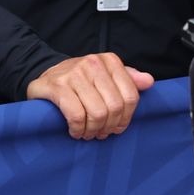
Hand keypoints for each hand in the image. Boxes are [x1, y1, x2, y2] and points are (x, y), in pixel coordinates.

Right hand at [27, 54, 153, 140]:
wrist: (45, 76)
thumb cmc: (80, 81)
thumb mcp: (105, 77)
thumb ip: (128, 80)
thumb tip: (148, 81)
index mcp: (109, 61)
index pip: (131, 96)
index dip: (126, 118)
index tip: (116, 127)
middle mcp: (92, 63)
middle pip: (115, 107)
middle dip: (109, 126)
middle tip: (101, 133)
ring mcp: (74, 73)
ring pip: (97, 113)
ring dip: (93, 130)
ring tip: (88, 133)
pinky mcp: (57, 86)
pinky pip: (76, 115)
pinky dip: (78, 129)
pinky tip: (75, 131)